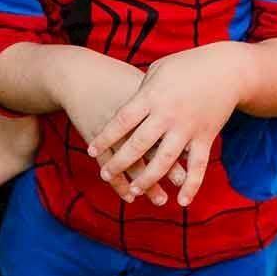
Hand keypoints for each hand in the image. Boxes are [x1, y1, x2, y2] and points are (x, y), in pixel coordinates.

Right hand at [47, 47, 185, 205]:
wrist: (80, 75)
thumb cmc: (117, 78)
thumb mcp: (144, 81)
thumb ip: (166, 101)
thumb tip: (190, 119)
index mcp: (150, 102)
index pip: (170, 129)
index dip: (183, 150)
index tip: (197, 167)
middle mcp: (132, 119)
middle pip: (153, 148)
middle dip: (168, 171)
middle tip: (185, 185)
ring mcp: (112, 130)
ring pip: (131, 162)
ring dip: (145, 183)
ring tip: (160, 200)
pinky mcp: (95, 137)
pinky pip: (109, 164)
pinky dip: (118, 182)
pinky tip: (129, 196)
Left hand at [84, 42, 248, 206]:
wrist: (228, 69)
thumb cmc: (187, 66)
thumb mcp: (158, 71)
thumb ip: (141, 93)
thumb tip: (125, 112)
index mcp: (152, 97)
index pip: (123, 121)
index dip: (106, 137)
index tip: (92, 150)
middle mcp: (168, 115)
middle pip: (139, 144)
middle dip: (120, 162)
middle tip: (105, 176)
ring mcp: (188, 128)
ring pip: (165, 160)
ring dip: (149, 178)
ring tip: (135, 191)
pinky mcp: (206, 137)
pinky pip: (198, 166)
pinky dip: (191, 186)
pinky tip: (181, 203)